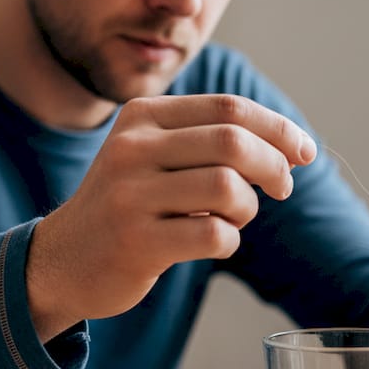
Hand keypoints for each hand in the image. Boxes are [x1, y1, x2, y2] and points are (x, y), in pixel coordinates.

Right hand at [26, 94, 315, 340]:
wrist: (64, 260)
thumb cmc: (130, 205)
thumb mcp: (155, 155)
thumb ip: (212, 140)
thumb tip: (293, 146)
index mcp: (142, 116)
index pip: (229, 108)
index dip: (278, 129)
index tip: (304, 152)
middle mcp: (131, 148)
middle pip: (233, 142)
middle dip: (274, 165)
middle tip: (282, 188)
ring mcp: (130, 196)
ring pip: (228, 187)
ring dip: (248, 207)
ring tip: (234, 218)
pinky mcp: (136, 242)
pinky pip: (214, 236)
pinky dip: (230, 240)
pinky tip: (214, 242)